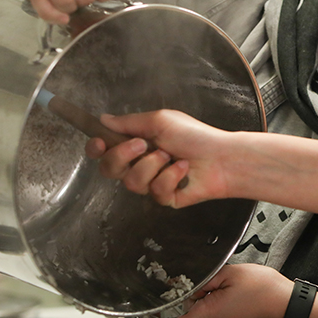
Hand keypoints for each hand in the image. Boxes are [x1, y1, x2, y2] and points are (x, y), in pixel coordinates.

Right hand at [85, 109, 237, 206]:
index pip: (104, 149)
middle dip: (123, 155)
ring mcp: (151, 182)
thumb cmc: (195, 136)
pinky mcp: (163, 197)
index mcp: (137, 143)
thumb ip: (129, 122)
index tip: (99, 142)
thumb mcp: (160, 121)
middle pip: (109, 168)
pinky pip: (154, 191)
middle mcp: (140, 163)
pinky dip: (171, 176)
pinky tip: (183, 168)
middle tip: (143, 145)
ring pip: (131, 181)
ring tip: (172, 156)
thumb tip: (103, 120)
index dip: (96, 147)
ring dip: (152, 165)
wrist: (221, 157)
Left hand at [143, 264, 290, 317]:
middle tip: (207, 286)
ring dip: (208, 304)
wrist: (290, 309)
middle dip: (193, 302)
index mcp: (207, 317)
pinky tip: (236, 296)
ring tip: (228, 289)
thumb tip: (190, 287)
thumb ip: (205, 279)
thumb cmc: (266, 293)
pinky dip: (220, 308)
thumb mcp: (232, 273)